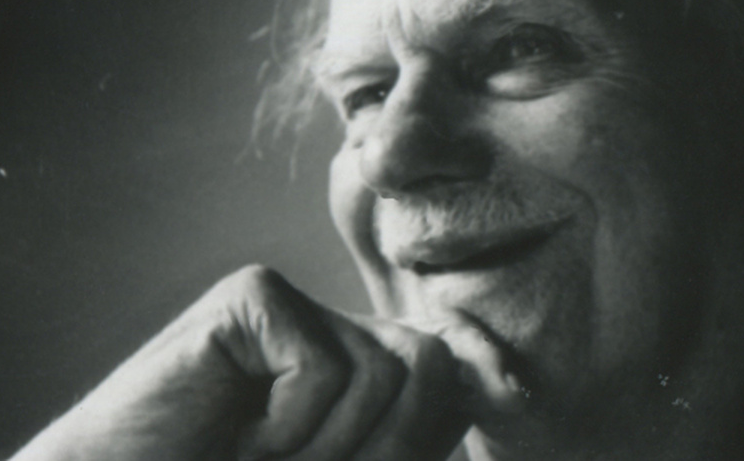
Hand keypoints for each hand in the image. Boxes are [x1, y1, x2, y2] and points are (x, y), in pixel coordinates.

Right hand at [10, 265, 522, 460]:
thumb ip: (405, 440)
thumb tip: (507, 388)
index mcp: (359, 373)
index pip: (451, 371)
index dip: (460, 402)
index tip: (452, 419)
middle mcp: (333, 329)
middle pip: (431, 363)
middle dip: (386, 446)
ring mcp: (290, 305)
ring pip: (386, 370)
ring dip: (325, 448)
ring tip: (260, 455)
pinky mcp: (248, 298)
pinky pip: (321, 366)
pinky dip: (284, 427)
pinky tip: (235, 432)